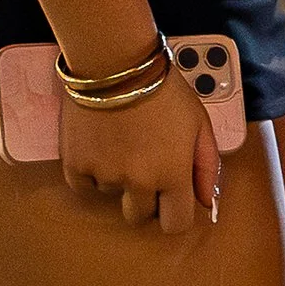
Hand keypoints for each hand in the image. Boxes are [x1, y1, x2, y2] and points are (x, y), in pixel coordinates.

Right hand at [60, 70, 220, 234]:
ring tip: (121, 141)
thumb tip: (206, 203)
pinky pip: (84, 186)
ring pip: (112, 195)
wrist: (116, 60)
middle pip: (139, 216)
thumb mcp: (199, 121)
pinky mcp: (76, 165)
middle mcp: (138, 182)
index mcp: (173, 175)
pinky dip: (91, 171)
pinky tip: (99, 145)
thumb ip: (207, 165)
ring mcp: (105, 175)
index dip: (174, 213)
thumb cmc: (163, 88)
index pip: (175, 225)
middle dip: (145, 198)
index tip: (171, 198)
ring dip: (117, 178)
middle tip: (144, 165)